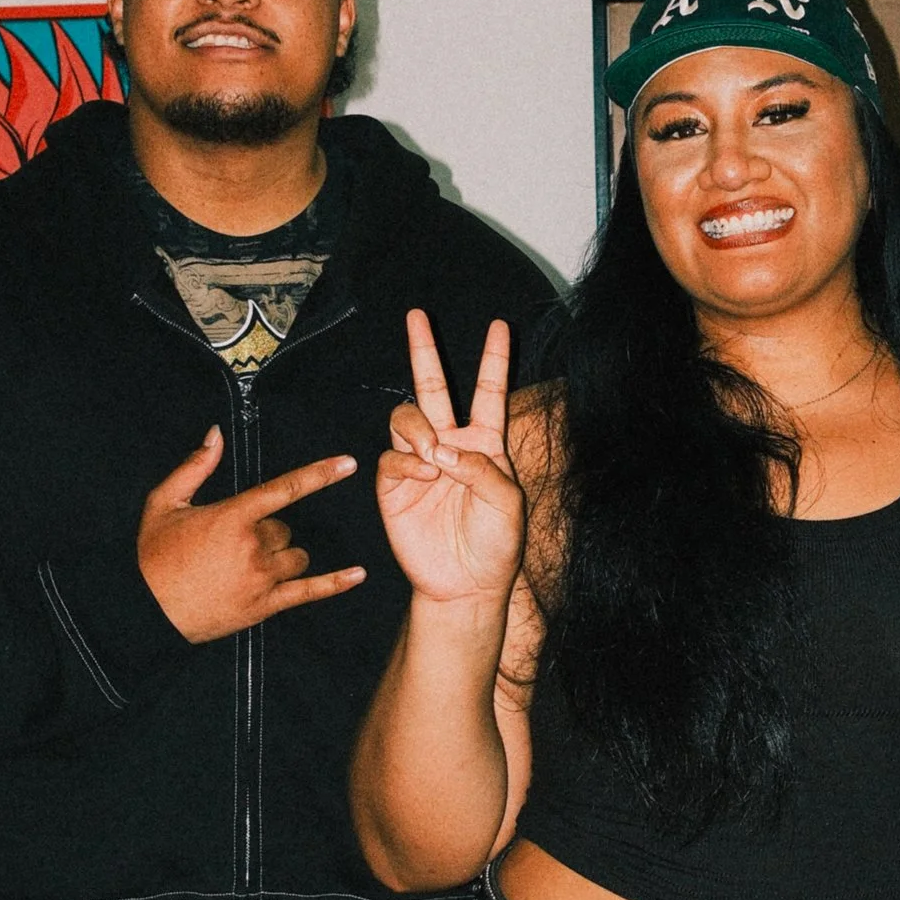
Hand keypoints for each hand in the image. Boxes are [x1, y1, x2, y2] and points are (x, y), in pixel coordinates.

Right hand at [138, 434, 362, 642]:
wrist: (146, 610)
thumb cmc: (152, 556)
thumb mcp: (164, 503)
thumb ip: (195, 467)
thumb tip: (216, 434)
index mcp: (232, 517)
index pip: (285, 489)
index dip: (319, 474)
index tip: (347, 464)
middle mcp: (253, 546)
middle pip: (284, 530)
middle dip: (266, 533)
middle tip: (231, 546)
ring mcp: (262, 578)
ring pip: (296, 557)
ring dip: (281, 557)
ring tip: (247, 565)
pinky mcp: (265, 606)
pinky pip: (309, 592)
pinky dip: (335, 583)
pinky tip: (357, 574)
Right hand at [375, 312, 526, 610]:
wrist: (465, 583)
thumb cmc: (496, 544)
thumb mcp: (507, 504)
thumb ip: (480, 469)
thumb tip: (441, 450)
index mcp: (485, 443)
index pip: (489, 392)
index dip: (494, 359)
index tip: (500, 326)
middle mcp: (451, 444)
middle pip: (433, 387)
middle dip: (425, 350)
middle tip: (417, 316)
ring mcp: (420, 462)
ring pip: (406, 417)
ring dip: (417, 428)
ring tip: (432, 455)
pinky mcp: (395, 485)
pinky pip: (392, 456)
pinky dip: (407, 461)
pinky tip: (425, 475)